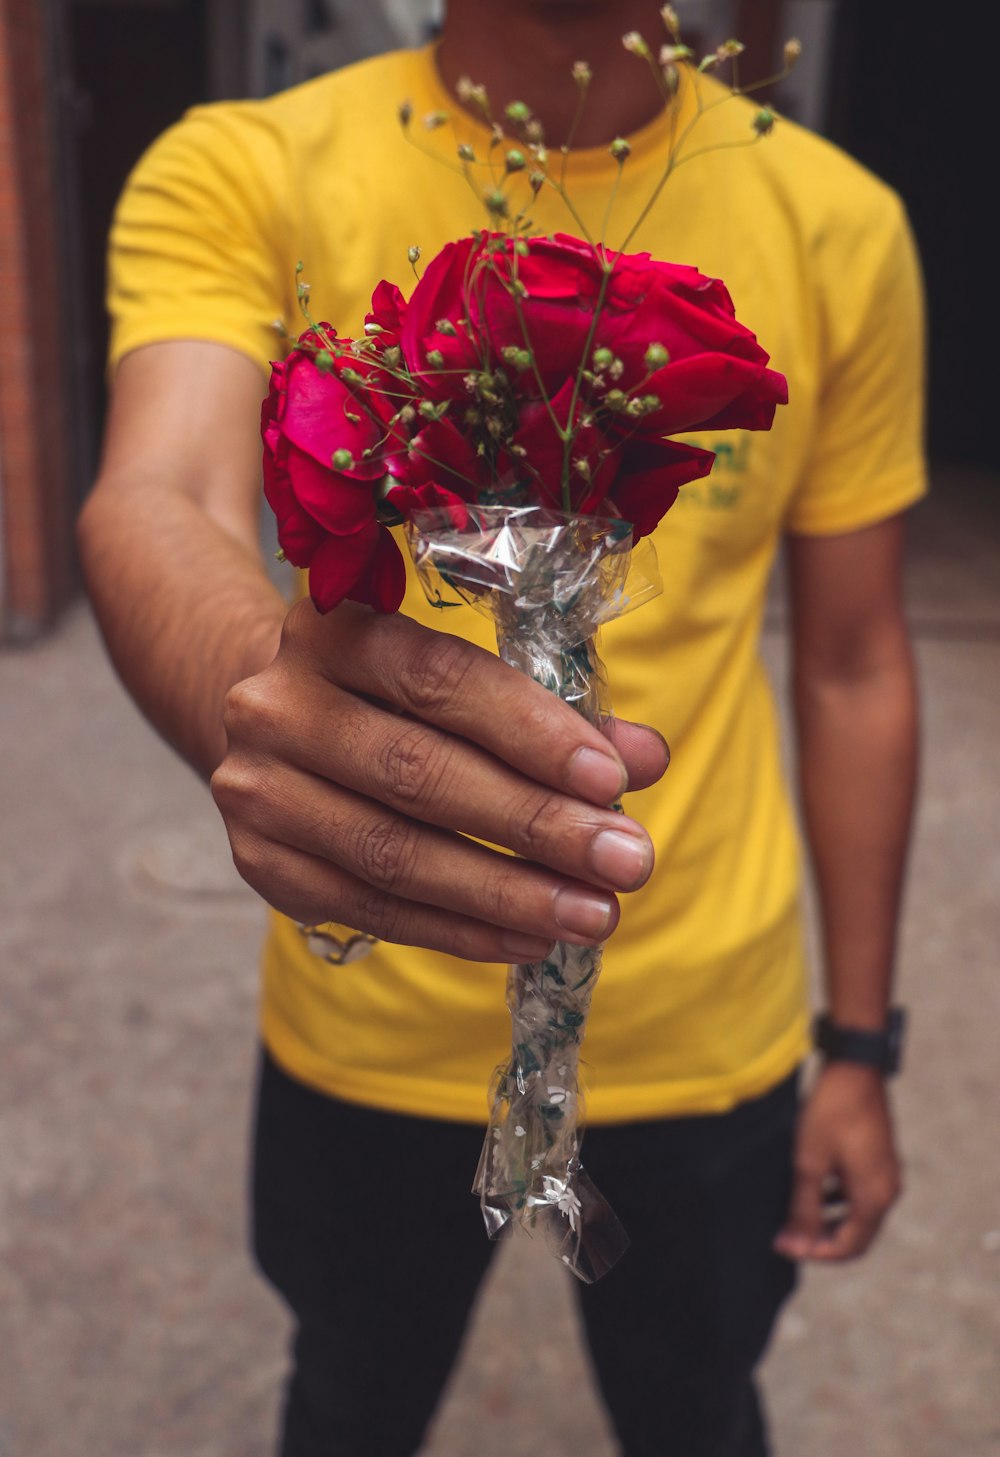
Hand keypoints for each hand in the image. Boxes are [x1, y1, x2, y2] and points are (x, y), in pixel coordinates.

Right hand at [211, 598, 668, 961]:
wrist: (281, 727)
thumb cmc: (400, 697)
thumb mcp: (468, 683)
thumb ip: (554, 715)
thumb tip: (646, 758)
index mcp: (333, 630)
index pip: (440, 680)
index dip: (530, 731)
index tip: (611, 780)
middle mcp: (279, 706)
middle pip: (418, 774)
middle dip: (536, 824)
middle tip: (627, 862)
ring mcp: (259, 790)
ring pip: (395, 855)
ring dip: (507, 894)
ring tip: (593, 914)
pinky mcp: (263, 865)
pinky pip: (374, 910)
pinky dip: (462, 930)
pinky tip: (532, 938)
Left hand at [774, 1062, 901, 1261]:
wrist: (854, 1068)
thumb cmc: (831, 1114)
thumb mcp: (810, 1163)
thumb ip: (803, 1209)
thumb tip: (793, 1246)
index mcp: (874, 1198)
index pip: (849, 1247)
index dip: (816, 1252)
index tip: (785, 1245)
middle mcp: (887, 1191)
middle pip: (857, 1234)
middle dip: (822, 1239)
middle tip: (789, 1233)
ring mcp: (886, 1174)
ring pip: (858, 1214)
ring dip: (829, 1220)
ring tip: (795, 1214)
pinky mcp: (879, 1158)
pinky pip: (860, 1193)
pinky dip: (837, 1199)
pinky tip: (813, 1188)